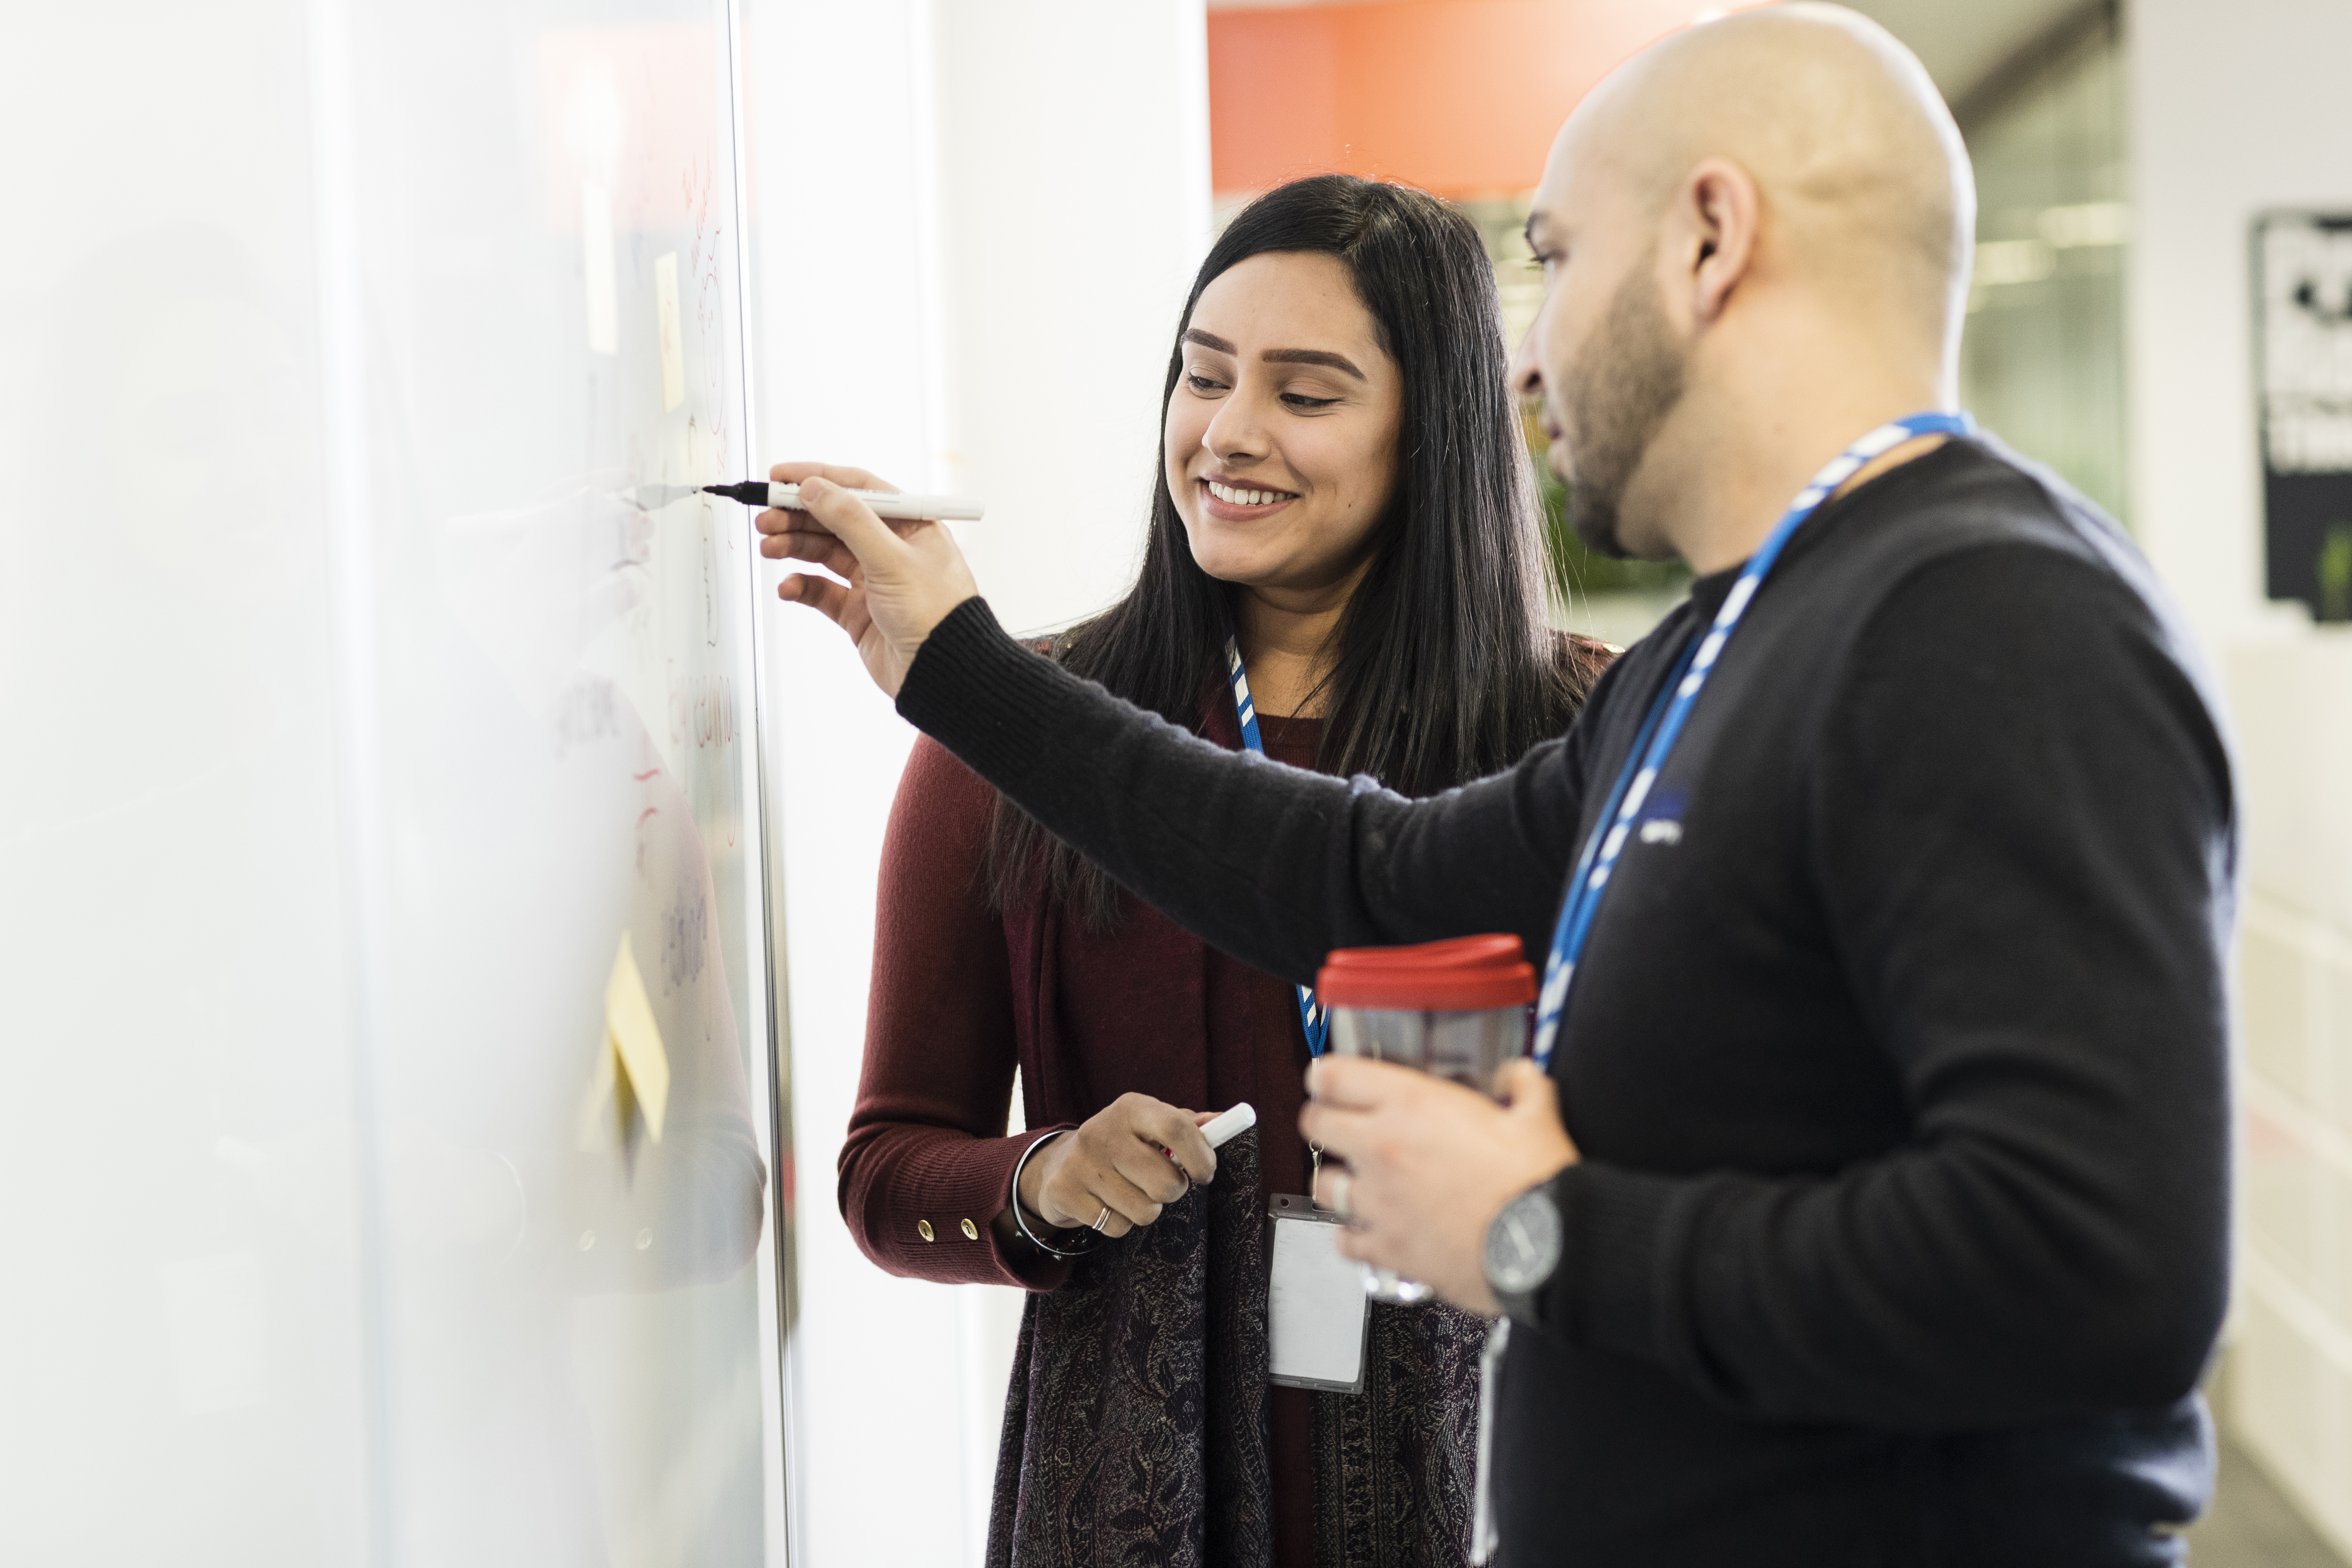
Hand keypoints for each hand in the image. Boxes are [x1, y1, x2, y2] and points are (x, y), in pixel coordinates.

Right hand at [756, 461, 980, 696]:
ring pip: (823, 553)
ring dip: (794, 547)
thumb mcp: (892, 559)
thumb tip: (815, 488)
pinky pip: (821, 591)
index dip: (818, 479)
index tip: (780, 478)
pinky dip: (802, 586)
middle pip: (834, 520)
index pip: (858, 489)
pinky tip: (788, 587)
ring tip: (769, 547)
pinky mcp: (857, 612)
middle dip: (798, 516)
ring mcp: (873, 580)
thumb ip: (851, 520)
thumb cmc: (936, 614)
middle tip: (765, 518)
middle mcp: (891, 548)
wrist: (942, 675)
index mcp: (910, 525)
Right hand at [1019, 1093, 1218, 1239]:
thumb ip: (1189, 1125)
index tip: (1205, 1173)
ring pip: (1144, 1211)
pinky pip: (1116, 1227)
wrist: (1059, 1163)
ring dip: (1146, 1209)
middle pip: (1165, 1183)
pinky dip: (1120, 1223)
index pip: (1177, 1128)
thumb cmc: (1123, 1144)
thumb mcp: (1151, 1126)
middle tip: (1162, 1183)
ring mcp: (1080, 1163)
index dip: (1200, 1157)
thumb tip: (1224, 1121)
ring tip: (1132, 1192)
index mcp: (1131, 1108)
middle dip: (1173, 1191)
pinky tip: (1108, 1203)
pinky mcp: (1064, 1192)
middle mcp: (1102, 1131)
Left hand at [1301, 1057, 1577, 1315]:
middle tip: (1338, 1125)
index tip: (1327, 1080)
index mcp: (1412, 1105)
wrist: (1545, 1248)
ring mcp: (1379, 1202)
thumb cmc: (1536, 1182)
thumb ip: (1522, 1085)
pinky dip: (1352, 1235)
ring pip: (1322, 1184)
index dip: (1324, 1076)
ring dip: (1336, 1179)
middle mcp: (1383, 1149)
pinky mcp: (1387, 1249)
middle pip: (1314, 1124)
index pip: (1333, 1077)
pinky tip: (1368, 1230)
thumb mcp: (1537, 1115)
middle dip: (1323, 1120)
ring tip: (1355, 1180)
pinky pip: (1344, 1241)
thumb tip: (1518, 1076)